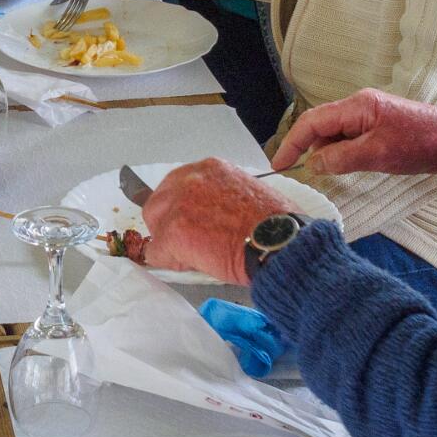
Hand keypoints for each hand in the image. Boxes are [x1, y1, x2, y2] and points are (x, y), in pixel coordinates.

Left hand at [141, 157, 294, 285]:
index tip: (191, 221)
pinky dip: (168, 263)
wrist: (280, 243)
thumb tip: (214, 214)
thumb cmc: (277, 224)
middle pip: (159, 202)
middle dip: (168, 223)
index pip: (178, 184)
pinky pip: (155, 252)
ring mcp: (179, 205)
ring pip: (156, 228)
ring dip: (169, 244)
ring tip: (193, 257)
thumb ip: (223, 196)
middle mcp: (190, 180)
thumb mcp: (250, 193)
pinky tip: (190, 267)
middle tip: (187, 243)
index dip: (182, 207)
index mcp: (211, 169)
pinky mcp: (174, 232)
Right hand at [273, 89, 436, 180]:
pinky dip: (344, 152)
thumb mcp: (378, 155)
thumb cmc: (421, 145)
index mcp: (357, 106)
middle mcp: (359, 105)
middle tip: (309, 174)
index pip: (312, 121)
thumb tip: (314, 163)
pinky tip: (353, 165)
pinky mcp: (378, 124)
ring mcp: (369, 114)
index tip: (279, 164)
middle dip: (311, 149)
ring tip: (339, 171)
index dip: (292, 142)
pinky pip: (350, 137)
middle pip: (321, 125)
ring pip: (335, 133)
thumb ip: (341, 158)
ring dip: (331, 153)